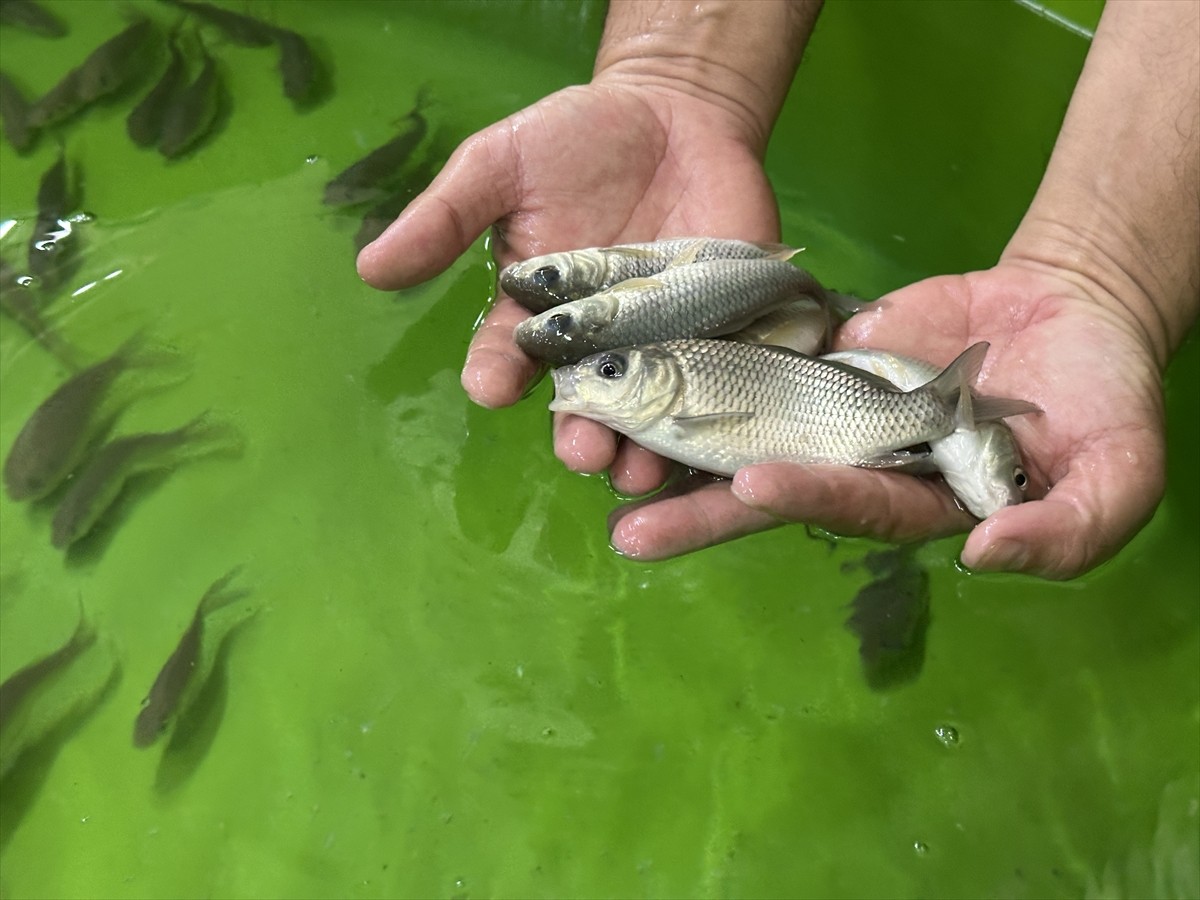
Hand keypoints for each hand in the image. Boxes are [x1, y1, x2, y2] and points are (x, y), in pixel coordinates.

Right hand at [357, 79, 781, 491]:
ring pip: (653, 408)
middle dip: (581, 432)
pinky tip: (712, 433)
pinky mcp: (726, 327)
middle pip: (585, 404)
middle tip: (582, 449)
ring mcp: (665, 339)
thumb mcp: (500, 164)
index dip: (497, 373)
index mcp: (539, 313)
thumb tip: (371, 267)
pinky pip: (721, 376)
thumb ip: (447, 216)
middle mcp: (600, 342)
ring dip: (645, 444)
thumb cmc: (578, 138)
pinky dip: (718, 408)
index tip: (491, 387)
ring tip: (640, 465)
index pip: (508, 356)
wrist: (675, 111)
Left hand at [607, 262, 1166, 579]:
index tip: (752, 483)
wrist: (1077, 306)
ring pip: (749, 422)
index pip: (854, 504)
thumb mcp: (1116, 477)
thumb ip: (1064, 529)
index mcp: (919, 500)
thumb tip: (987, 555)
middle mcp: (862, 460)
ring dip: (684, 439)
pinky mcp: (825, 347)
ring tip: (608, 453)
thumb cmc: (1108, 403)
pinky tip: (646, 363)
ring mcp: (836, 402)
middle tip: (628, 530)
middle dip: (702, 510)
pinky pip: (761, 350)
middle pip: (774, 484)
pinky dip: (706, 357)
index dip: (807, 496)